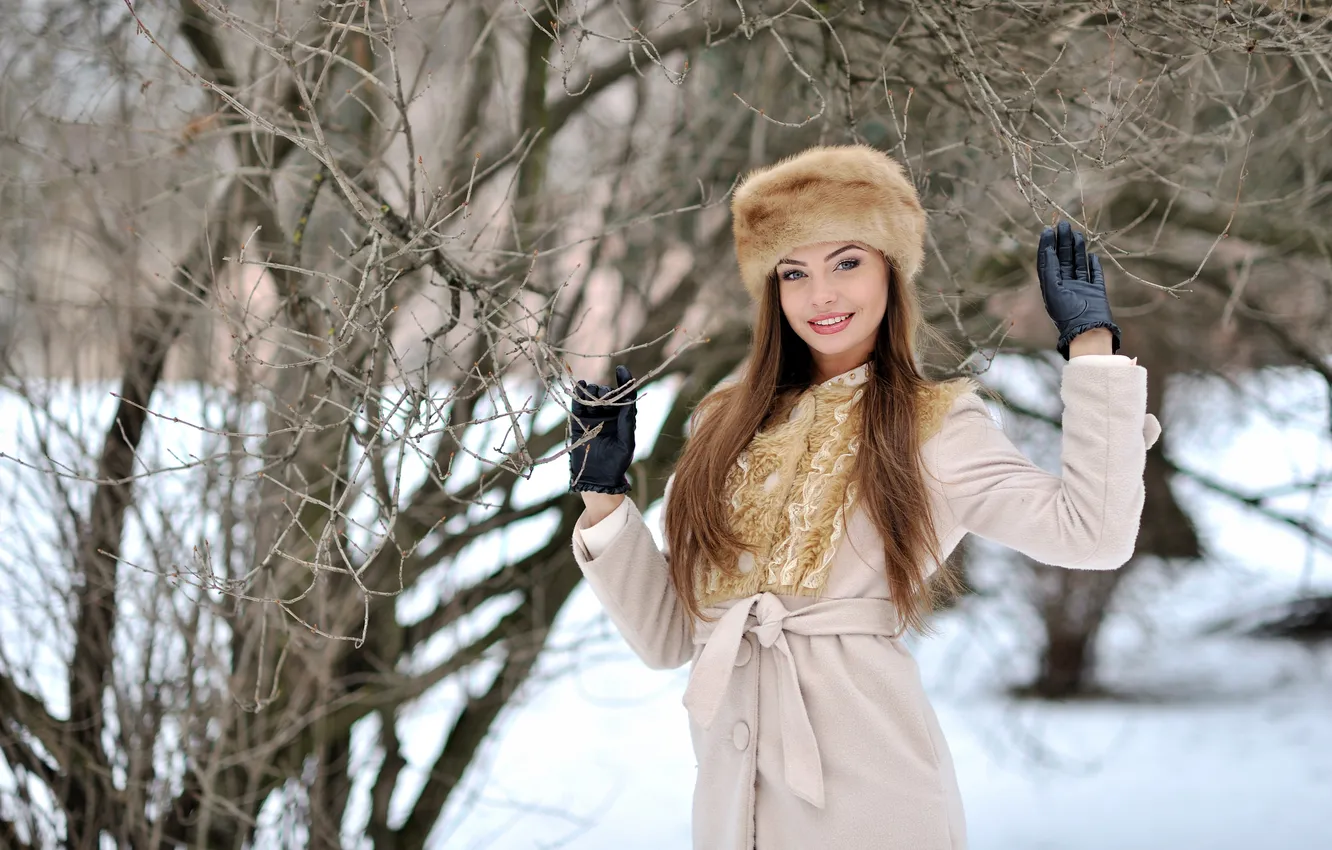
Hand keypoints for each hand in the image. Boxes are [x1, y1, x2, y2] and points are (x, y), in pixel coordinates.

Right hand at [568, 364, 636, 493]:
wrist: (597, 478)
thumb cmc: (617, 463)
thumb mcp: (627, 441)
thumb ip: (627, 420)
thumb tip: (630, 399)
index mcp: (622, 418)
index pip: (625, 396)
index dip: (624, 381)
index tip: (621, 370)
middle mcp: (608, 416)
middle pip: (607, 394)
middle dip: (605, 390)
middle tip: (602, 396)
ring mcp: (593, 418)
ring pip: (592, 397)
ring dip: (592, 391)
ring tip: (591, 393)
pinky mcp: (579, 422)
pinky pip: (578, 404)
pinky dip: (578, 394)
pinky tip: (580, 385)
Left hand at [1037, 220, 1122, 359]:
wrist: (1087, 331)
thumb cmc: (1067, 313)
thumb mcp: (1053, 289)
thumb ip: (1050, 270)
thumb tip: (1048, 249)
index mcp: (1051, 287)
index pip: (1048, 262)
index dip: (1047, 245)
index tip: (1048, 230)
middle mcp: (1065, 287)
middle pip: (1063, 259)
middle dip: (1063, 242)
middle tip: (1064, 224)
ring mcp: (1081, 289)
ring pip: (1078, 264)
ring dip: (1077, 249)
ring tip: (1077, 234)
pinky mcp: (1096, 292)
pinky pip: (1094, 275)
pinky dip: (1093, 265)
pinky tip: (1091, 255)